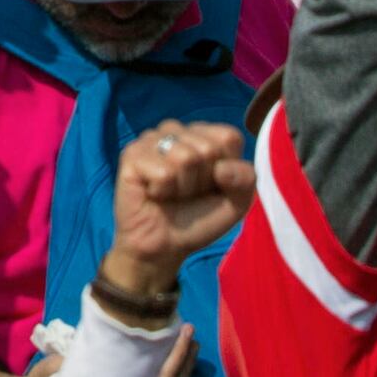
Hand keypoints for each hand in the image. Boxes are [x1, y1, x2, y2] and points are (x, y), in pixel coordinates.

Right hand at [95, 121, 256, 318]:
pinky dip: (163, 191)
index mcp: (203, 134)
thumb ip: (245, 179)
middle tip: (187, 193)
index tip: (211, 185)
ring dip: (183, 187)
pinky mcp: (131, 154)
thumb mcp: (236, 203)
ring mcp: (151, 139)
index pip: (229, 137)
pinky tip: (153, 193)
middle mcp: (176, 130)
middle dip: (202, 181)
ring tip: (171, 193)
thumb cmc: (198, 219)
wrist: (164, 246)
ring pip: (186, 158)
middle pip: (208, 149)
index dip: (226, 169)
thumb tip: (222, 168)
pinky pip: (163, 172)